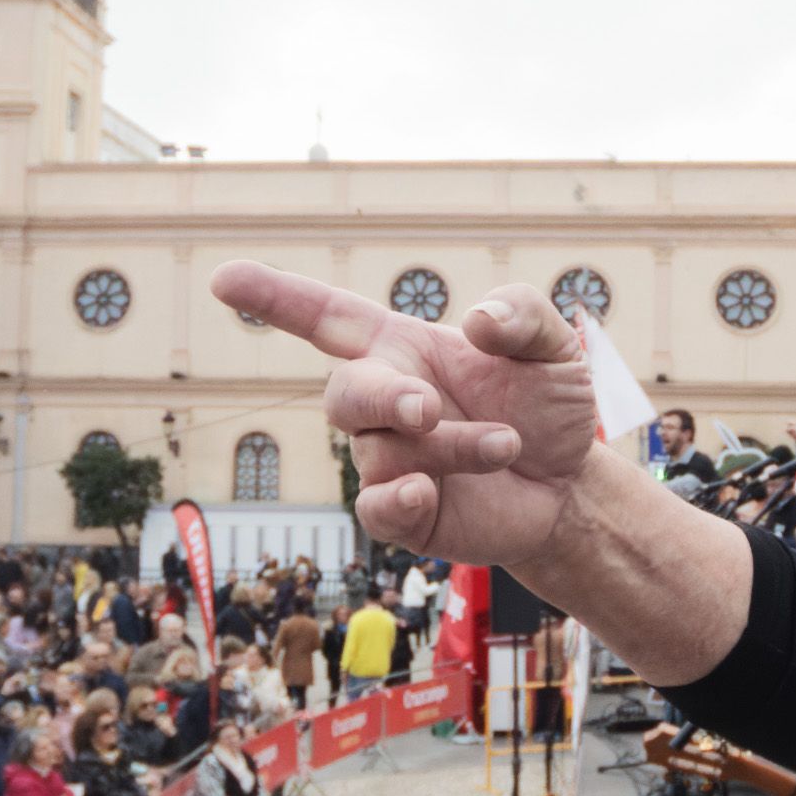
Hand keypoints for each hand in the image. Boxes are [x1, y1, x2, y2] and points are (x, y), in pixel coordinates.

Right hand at [213, 262, 599, 567]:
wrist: (571, 487)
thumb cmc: (547, 406)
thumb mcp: (554, 346)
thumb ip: (523, 314)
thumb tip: (478, 320)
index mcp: (403, 349)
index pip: (324, 317)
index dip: (273, 297)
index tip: (224, 280)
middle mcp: (384, 403)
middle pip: (342, 394)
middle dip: (380, 398)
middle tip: (428, 408)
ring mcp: (389, 460)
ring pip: (382, 453)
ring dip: (448, 447)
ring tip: (507, 445)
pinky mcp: (404, 514)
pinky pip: (374, 509)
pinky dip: (396, 500)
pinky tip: (428, 493)